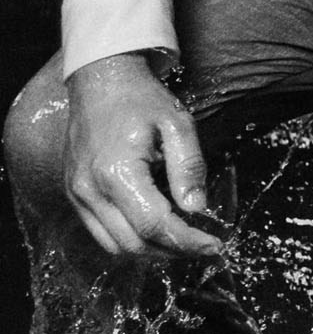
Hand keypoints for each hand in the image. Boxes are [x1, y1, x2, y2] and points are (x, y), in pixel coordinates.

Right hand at [64, 53, 221, 257]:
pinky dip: (131, 238)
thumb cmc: (141, 99)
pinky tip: (157, 228)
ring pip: (114, 245)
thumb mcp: (177, 123)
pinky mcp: (76, 195)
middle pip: (133, 244)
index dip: (186, 241)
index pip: (153, 225)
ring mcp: (78, 195)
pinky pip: (101, 232)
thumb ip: (189, 167)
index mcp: (115, 173)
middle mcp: (90, 191)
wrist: (101, 81)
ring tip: (184, 241)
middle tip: (204, 246)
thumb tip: (198, 207)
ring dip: (152, 251)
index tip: (214, 246)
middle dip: (172, 251)